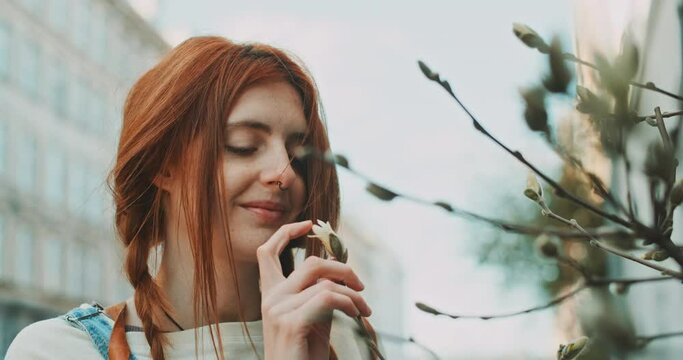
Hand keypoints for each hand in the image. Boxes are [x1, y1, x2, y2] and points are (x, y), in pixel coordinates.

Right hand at [257, 220, 371, 359]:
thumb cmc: (304, 353)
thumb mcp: (314, 315)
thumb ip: (319, 289)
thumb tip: (337, 263)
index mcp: (270, 294)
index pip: (266, 252)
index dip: (286, 233)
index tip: (309, 225)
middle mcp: (270, 299)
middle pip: (310, 263)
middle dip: (343, 269)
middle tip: (362, 286)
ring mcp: (278, 311)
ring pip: (325, 282)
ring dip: (353, 293)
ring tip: (363, 310)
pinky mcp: (291, 324)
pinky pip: (328, 298)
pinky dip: (348, 303)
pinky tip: (356, 315)